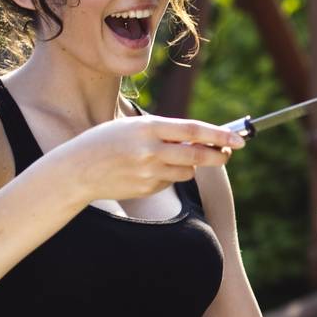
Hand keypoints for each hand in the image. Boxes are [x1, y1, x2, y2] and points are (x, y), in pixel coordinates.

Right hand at [51, 116, 244, 205]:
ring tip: (168, 157)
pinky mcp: (146, 189)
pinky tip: (147, 170)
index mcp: (148, 128)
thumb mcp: (134, 127)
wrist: (76, 169)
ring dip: (189, 165)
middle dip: (219, 156)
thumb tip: (201, 139)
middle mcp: (150, 151)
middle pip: (198, 156)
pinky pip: (169, 182)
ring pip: (187, 172)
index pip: (193, 131)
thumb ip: (165, 132)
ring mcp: (148, 173)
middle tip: (228, 153)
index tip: (239, 139)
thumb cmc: (107, 142)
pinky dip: (168, 176)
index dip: (219, 135)